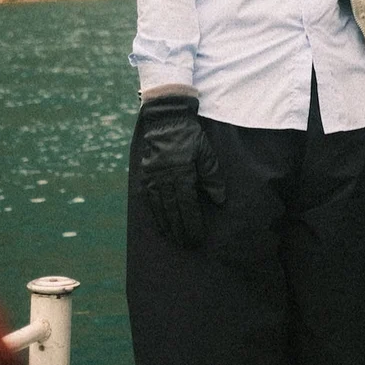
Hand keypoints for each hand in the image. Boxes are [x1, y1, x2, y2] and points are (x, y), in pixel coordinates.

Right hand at [136, 94, 225, 247]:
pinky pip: (149, 200)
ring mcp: (152, 178)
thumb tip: (219, 200)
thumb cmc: (190, 136)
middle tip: (187, 244)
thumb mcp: (206, 153)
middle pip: (173, 211)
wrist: (166, 119)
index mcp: (182, 173)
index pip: (187, 205)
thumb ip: (212, 177)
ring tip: (174, 239)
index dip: (192, 223)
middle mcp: (165, 179)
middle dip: (180, 229)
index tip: (197, 237)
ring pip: (159, 208)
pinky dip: (155, 214)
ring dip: (167, 226)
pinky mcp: (145, 175)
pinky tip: (160, 224)